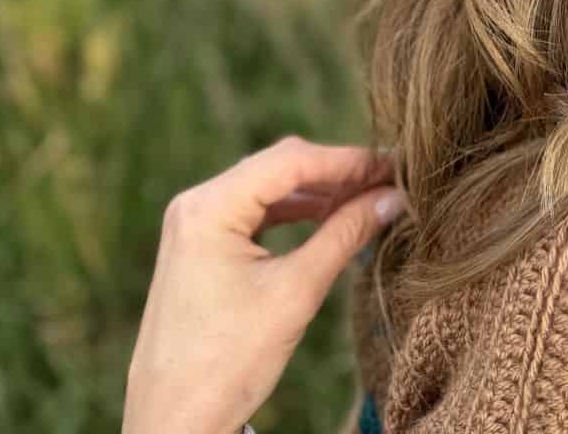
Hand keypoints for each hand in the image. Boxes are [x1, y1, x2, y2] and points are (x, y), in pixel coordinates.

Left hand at [123, 137, 406, 433]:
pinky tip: (328, 219)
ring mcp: (194, 225)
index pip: (291, 161)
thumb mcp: (295, 294)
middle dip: (335, 173)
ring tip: (367, 198)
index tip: (394, 163)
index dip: (348, 160)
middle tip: (388, 179)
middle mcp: (196, 204)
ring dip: (317, 193)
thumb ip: (344, 236)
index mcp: (209, 207)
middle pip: (279, 168)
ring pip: (268, 189)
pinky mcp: (199, 247)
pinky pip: (254, 214)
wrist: (173, 426)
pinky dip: (293, 214)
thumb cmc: (228, 364)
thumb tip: (392, 198)